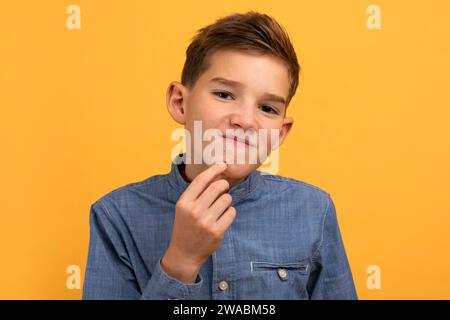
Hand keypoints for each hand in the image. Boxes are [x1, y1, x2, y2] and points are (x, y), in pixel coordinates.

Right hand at [161, 162, 235, 283]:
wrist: (184, 253)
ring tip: (221, 206)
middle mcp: (194, 211)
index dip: (214, 169)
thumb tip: (216, 174)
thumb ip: (197, 192)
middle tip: (224, 187)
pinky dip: (230, 212)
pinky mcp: (217, 231)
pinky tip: (223, 216)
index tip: (222, 165)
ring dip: (227, 200)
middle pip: (216, 187)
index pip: (202, 180)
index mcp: (184, 202)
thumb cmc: (185, 226)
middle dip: (224, 184)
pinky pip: (231, 212)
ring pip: (226, 199)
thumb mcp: (184, 208)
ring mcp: (206, 221)